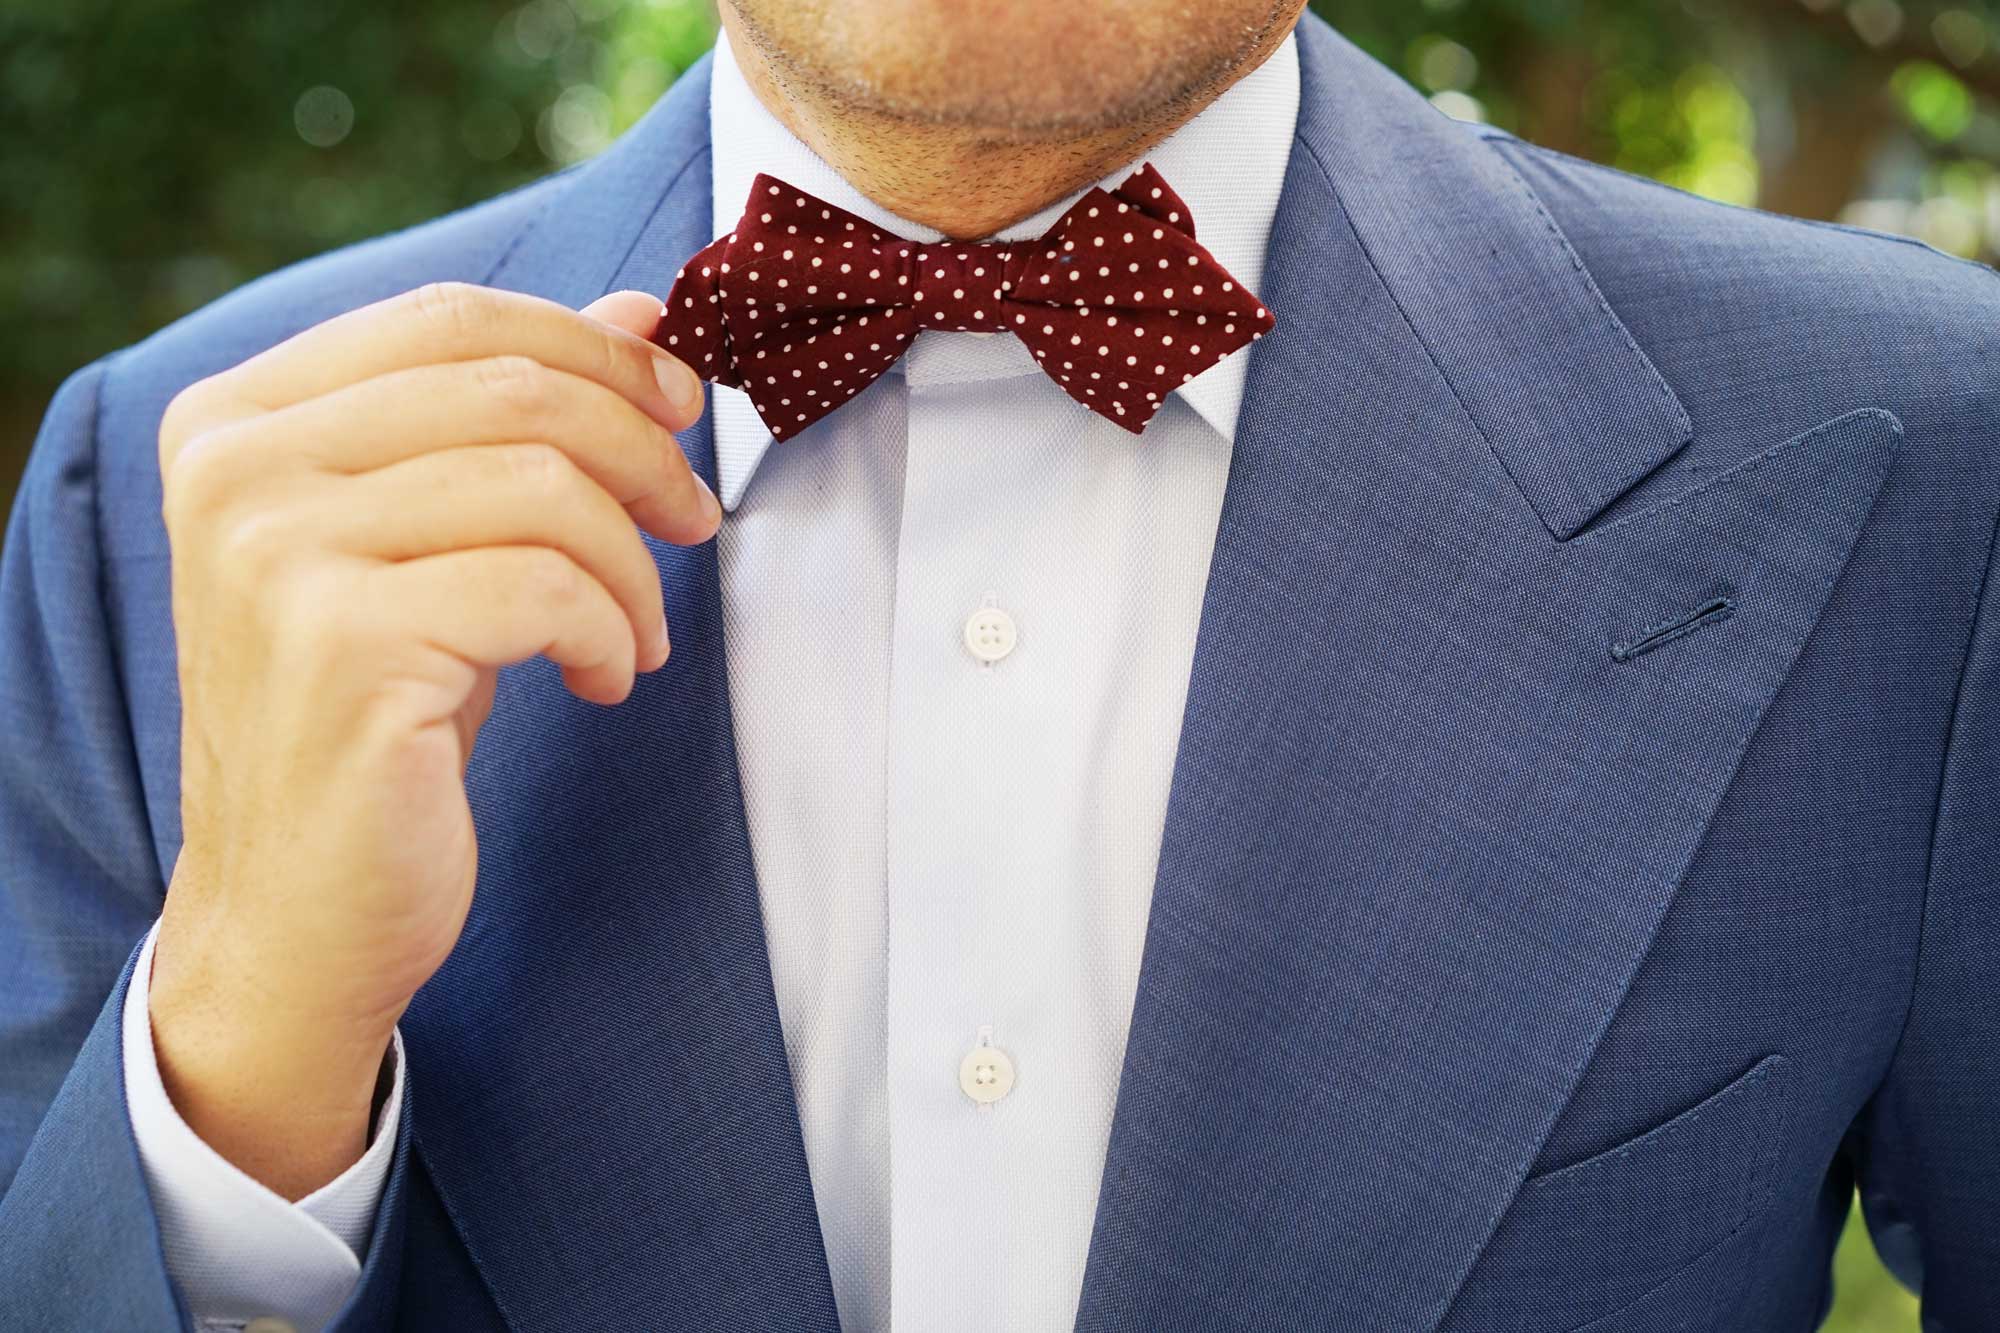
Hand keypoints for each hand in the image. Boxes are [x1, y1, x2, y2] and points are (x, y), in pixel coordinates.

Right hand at [145, 284, 714, 1197]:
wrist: (299, 908)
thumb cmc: (376, 715)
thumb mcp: (434, 544)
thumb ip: (508, 420)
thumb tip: (640, 312)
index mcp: (238, 417)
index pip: (453, 316)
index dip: (596, 349)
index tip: (682, 407)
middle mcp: (238, 468)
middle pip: (514, 388)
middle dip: (645, 452)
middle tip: (694, 523)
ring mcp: (278, 555)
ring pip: (543, 485)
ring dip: (634, 564)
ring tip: (640, 632)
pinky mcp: (343, 647)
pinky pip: (547, 588)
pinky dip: (612, 632)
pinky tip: (606, 679)